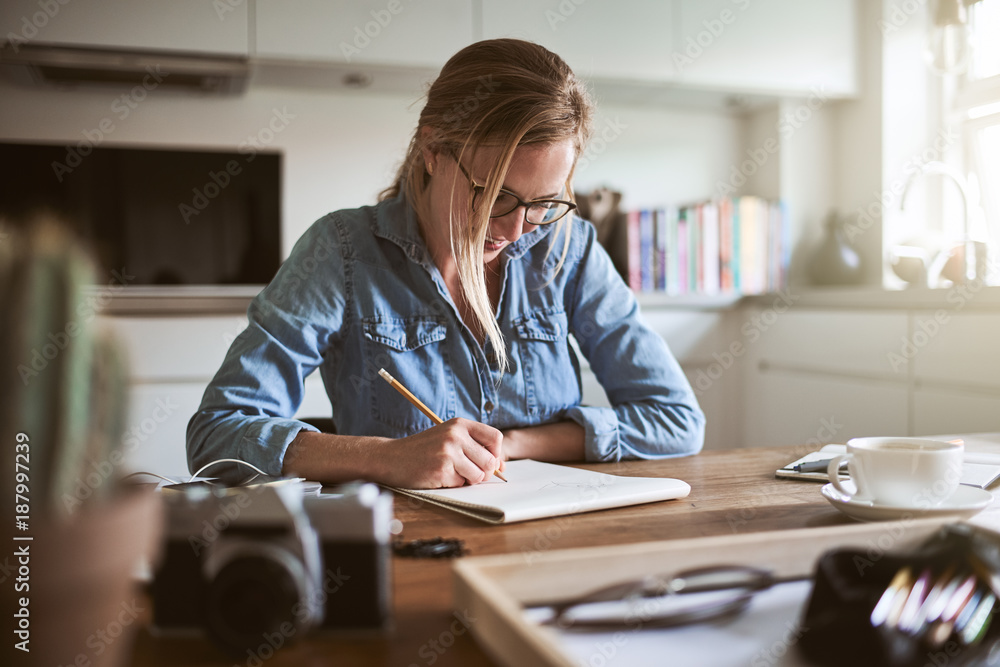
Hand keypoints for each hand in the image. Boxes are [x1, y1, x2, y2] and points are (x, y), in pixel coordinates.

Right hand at [382, 418, 503, 488]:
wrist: (391, 457)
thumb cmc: (423, 449)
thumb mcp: (449, 438)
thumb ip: (474, 447)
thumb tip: (501, 466)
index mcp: (460, 424)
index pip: (495, 438)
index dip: (496, 454)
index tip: (487, 461)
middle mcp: (455, 435)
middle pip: (490, 461)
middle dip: (483, 472)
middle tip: (467, 472)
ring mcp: (448, 452)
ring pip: (479, 475)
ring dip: (468, 479)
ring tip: (451, 472)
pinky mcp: (441, 470)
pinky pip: (461, 484)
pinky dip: (452, 484)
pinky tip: (438, 475)